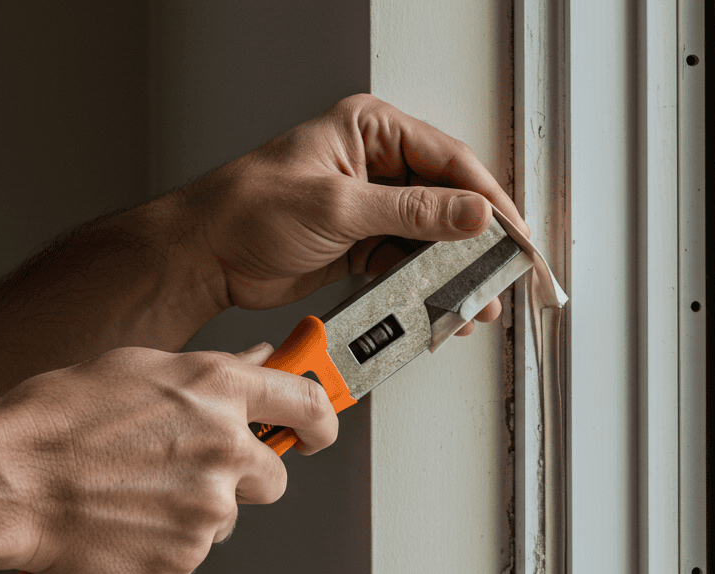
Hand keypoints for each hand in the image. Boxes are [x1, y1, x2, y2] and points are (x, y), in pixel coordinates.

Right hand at [0, 343, 336, 573]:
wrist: (5, 481)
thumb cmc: (56, 420)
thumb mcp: (140, 368)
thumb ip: (212, 372)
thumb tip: (261, 363)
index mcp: (217, 388)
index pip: (307, 403)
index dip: (320, 421)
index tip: (316, 431)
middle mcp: (224, 446)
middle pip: (273, 476)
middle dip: (242, 477)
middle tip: (186, 469)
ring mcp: (208, 505)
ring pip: (226, 516)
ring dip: (195, 509)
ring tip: (134, 491)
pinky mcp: (185, 554)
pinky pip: (191, 550)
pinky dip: (164, 541)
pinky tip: (123, 517)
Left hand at [169, 93, 523, 335]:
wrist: (202, 257)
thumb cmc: (245, 210)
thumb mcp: (339, 207)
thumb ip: (413, 212)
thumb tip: (472, 214)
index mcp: (368, 130)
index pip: (449, 160)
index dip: (488, 198)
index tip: (513, 233)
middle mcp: (373, 163)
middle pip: (447, 199)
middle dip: (475, 241)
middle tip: (500, 273)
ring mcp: (368, 204)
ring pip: (431, 236)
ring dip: (453, 270)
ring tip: (473, 299)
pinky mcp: (359, 242)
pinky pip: (407, 262)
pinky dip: (425, 284)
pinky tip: (441, 303)